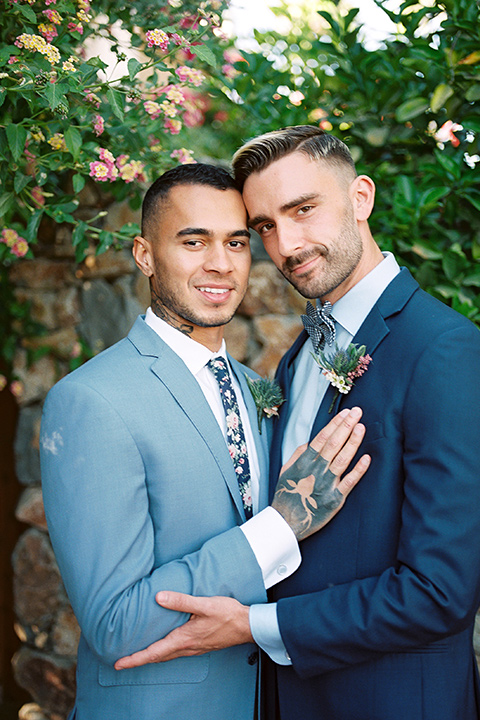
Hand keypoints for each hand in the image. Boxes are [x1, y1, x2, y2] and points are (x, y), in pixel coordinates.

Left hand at [114, 592, 250, 669]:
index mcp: (183, 639)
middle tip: (122, 661)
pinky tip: (164, 644)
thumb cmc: (227, 615)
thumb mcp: (204, 604)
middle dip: (138, 660)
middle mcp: (186, 647)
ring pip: (166, 655)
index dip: (134, 659)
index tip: (118, 664)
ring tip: (138, 653)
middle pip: (157, 657)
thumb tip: (158, 598)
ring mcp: (193, 648)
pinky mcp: (199, 645)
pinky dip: (163, 651)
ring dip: (151, 656)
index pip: (153, 653)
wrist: (247, 626)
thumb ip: (181, 601)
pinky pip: (176, 652)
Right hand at [272, 407, 369, 539]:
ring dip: (353, 442)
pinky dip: (358, 470)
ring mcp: (327, 484)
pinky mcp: (335, 500)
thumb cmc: (287, 494)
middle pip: (333, 444)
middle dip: (346, 426)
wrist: (287, 522)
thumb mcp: (286, 470)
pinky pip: (349, 483)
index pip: (322, 438)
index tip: (345, 412)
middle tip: (357, 412)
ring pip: (343, 459)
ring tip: (361, 427)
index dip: (334, 424)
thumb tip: (312, 441)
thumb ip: (299, 454)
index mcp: (304, 462)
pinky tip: (367, 458)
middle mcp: (316, 471)